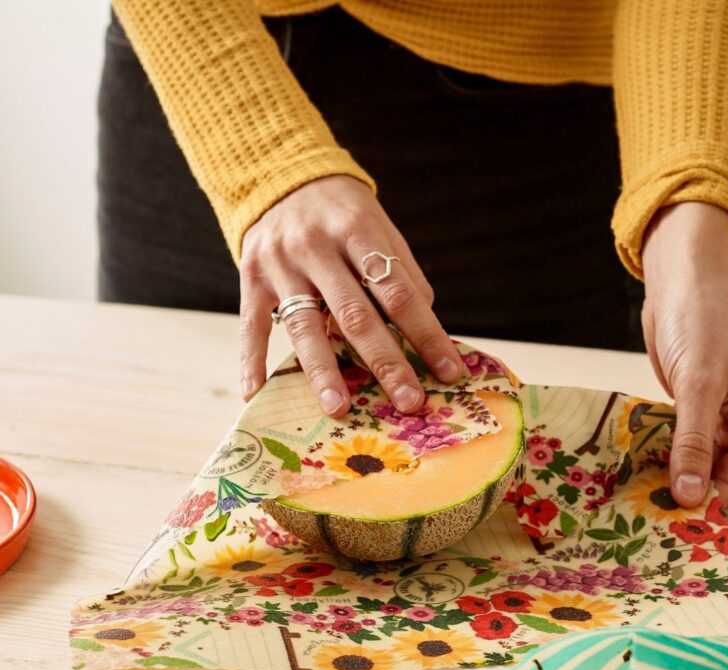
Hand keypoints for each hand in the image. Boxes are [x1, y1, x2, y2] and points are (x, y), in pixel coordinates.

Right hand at [238, 175, 463, 415]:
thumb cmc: (343, 215)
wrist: (280, 175)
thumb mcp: (379, 229)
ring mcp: (279, 264)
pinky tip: (256, 392)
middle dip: (386, 362)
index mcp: (357, 230)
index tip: (449, 371)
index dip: (427, 334)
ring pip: (304, 326)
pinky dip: (251, 360)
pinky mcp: (250, 278)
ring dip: (322, 371)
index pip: (399, 293)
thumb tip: (427, 329)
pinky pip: (251, 325)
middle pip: (356, 315)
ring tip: (339, 408)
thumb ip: (402, 276)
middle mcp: (315, 246)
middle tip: (408, 402)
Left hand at [640, 202, 727, 509]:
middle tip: (638, 512)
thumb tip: (690, 496)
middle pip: (712, 480)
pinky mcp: (691, 413)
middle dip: (680, 493)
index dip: (700, 502)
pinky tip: (632, 469)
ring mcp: (717, 422)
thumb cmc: (702, 320)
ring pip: (691, 466)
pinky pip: (675, 447)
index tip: (660, 519)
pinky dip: (657, 456)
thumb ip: (694, 442)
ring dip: (664, 476)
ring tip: (630, 495)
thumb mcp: (699, 384)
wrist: (683, 278)